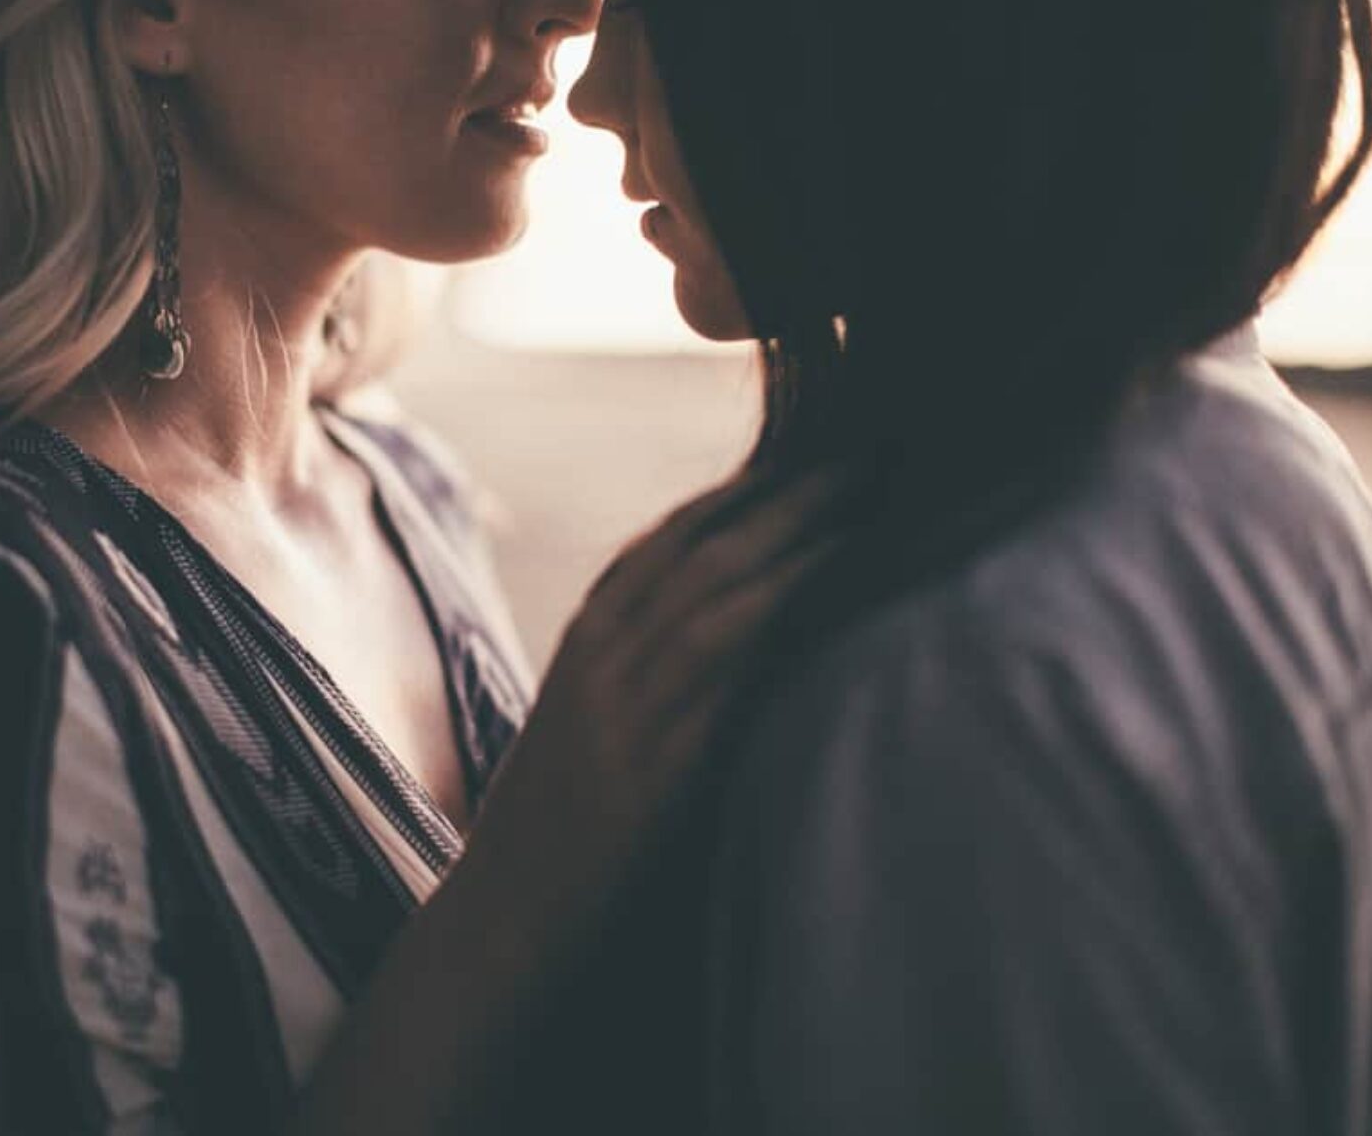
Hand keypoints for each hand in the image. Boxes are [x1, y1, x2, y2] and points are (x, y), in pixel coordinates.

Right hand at [458, 468, 843, 953]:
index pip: (666, 541)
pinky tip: (826, 607)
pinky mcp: (648, 773)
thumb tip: (726, 626)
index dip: (740, 491)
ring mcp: (621, 712)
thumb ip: (638, 667)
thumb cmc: (554, 822)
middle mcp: (598, 659)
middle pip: (701, 552)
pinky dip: (773, 635)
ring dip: (795, 547)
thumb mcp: (584, 721)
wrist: (503, 917)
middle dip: (785, 496)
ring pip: (714, 602)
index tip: (808, 453)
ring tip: (868, 508)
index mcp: (583, 641)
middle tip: (864, 453)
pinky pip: (719, 687)